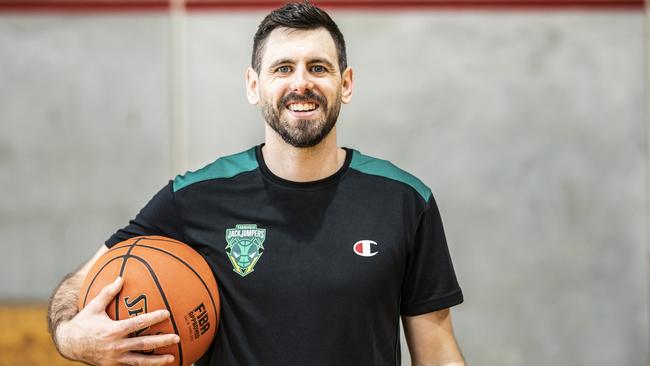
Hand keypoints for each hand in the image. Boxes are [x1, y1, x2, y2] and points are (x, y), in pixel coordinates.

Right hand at [56, 277, 179, 365]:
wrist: (69, 345)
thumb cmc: (83, 323)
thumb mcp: (93, 306)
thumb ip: (108, 292)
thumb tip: (121, 277)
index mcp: (112, 330)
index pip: (137, 324)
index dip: (152, 318)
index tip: (167, 314)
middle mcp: (115, 346)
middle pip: (143, 344)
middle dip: (161, 342)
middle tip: (177, 338)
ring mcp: (115, 358)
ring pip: (140, 361)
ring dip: (157, 361)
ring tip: (172, 358)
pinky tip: (157, 364)